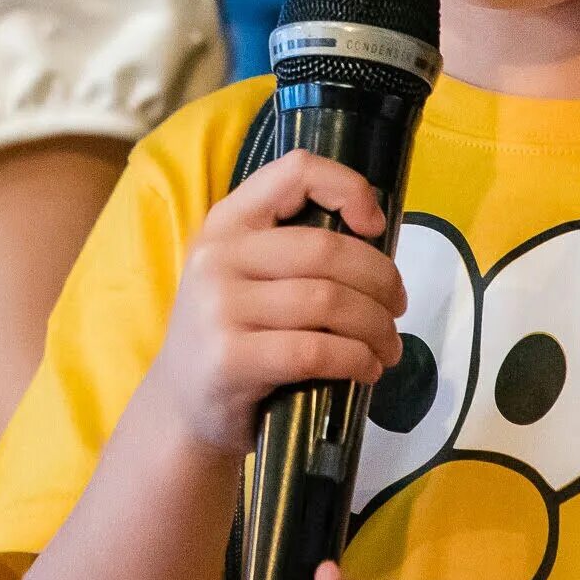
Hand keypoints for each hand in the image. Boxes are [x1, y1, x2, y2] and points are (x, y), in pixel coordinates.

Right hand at [144, 148, 406, 455]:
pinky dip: (357, 360)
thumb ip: (293, 249)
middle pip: (327, 249)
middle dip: (381, 280)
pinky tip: (366, 369)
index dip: (349, 189)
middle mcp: (218, 256)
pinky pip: (316, 351)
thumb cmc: (234, 333)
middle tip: (398, 308)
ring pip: (329, 301)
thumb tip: (376, 237)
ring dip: (377, 327)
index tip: (375, 227)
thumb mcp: (246, 275)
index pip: (295, 171)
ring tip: (389, 347)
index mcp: (227, 222)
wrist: (180, 408)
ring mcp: (219, 308)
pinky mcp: (230, 359)